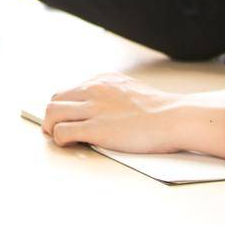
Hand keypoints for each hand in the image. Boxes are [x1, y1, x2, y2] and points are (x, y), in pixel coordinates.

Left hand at [40, 73, 224, 157]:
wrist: (174, 117)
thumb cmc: (160, 111)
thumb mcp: (131, 90)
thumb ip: (113, 95)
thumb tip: (106, 109)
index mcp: (102, 80)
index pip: (70, 91)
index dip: (65, 107)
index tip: (68, 118)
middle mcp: (93, 90)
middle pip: (56, 100)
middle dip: (53, 116)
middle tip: (57, 130)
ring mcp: (93, 109)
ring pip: (52, 113)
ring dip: (50, 127)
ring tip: (58, 138)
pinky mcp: (95, 129)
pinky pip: (62, 132)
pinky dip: (59, 139)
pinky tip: (69, 144)